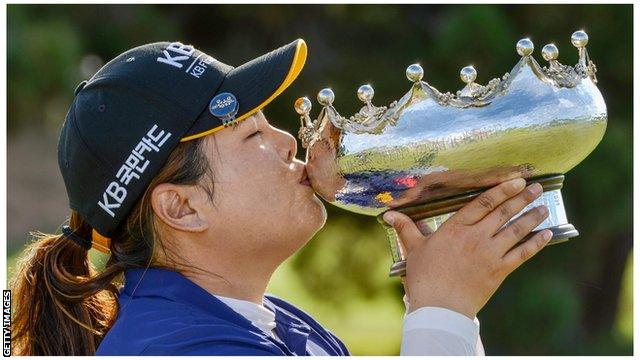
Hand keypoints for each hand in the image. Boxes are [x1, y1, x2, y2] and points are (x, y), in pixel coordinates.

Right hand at [383, 178, 551, 318]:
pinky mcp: (500, 271)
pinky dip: (536, 243)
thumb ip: (406, 229)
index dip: (501, 189)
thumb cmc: (424, 277)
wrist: (439, 307)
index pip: (483, 202)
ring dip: (532, 217)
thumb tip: (389, 215)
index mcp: (456, 228)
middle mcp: (476, 237)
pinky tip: (546, 234)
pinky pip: (522, 253)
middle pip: (503, 212)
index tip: (516, 180)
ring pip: (516, 230)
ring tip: (543, 206)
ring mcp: (490, 253)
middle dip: (521, 198)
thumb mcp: (413, 249)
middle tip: (536, 187)